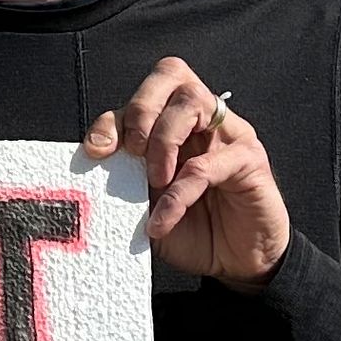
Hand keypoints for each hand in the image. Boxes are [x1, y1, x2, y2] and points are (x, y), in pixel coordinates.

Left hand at [85, 59, 290, 291]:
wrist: (235, 265)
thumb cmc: (192, 230)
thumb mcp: (145, 205)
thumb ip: (123, 181)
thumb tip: (90, 165)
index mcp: (173, 123)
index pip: (142, 95)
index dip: (114, 117)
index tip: (96, 150)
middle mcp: (203, 119)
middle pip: (171, 74)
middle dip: (141, 109)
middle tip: (133, 152)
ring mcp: (229, 134)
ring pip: (192, 101)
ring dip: (163, 139)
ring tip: (154, 181)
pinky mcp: (250, 160)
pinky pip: (209, 163)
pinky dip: (179, 193)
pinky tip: (163, 220)